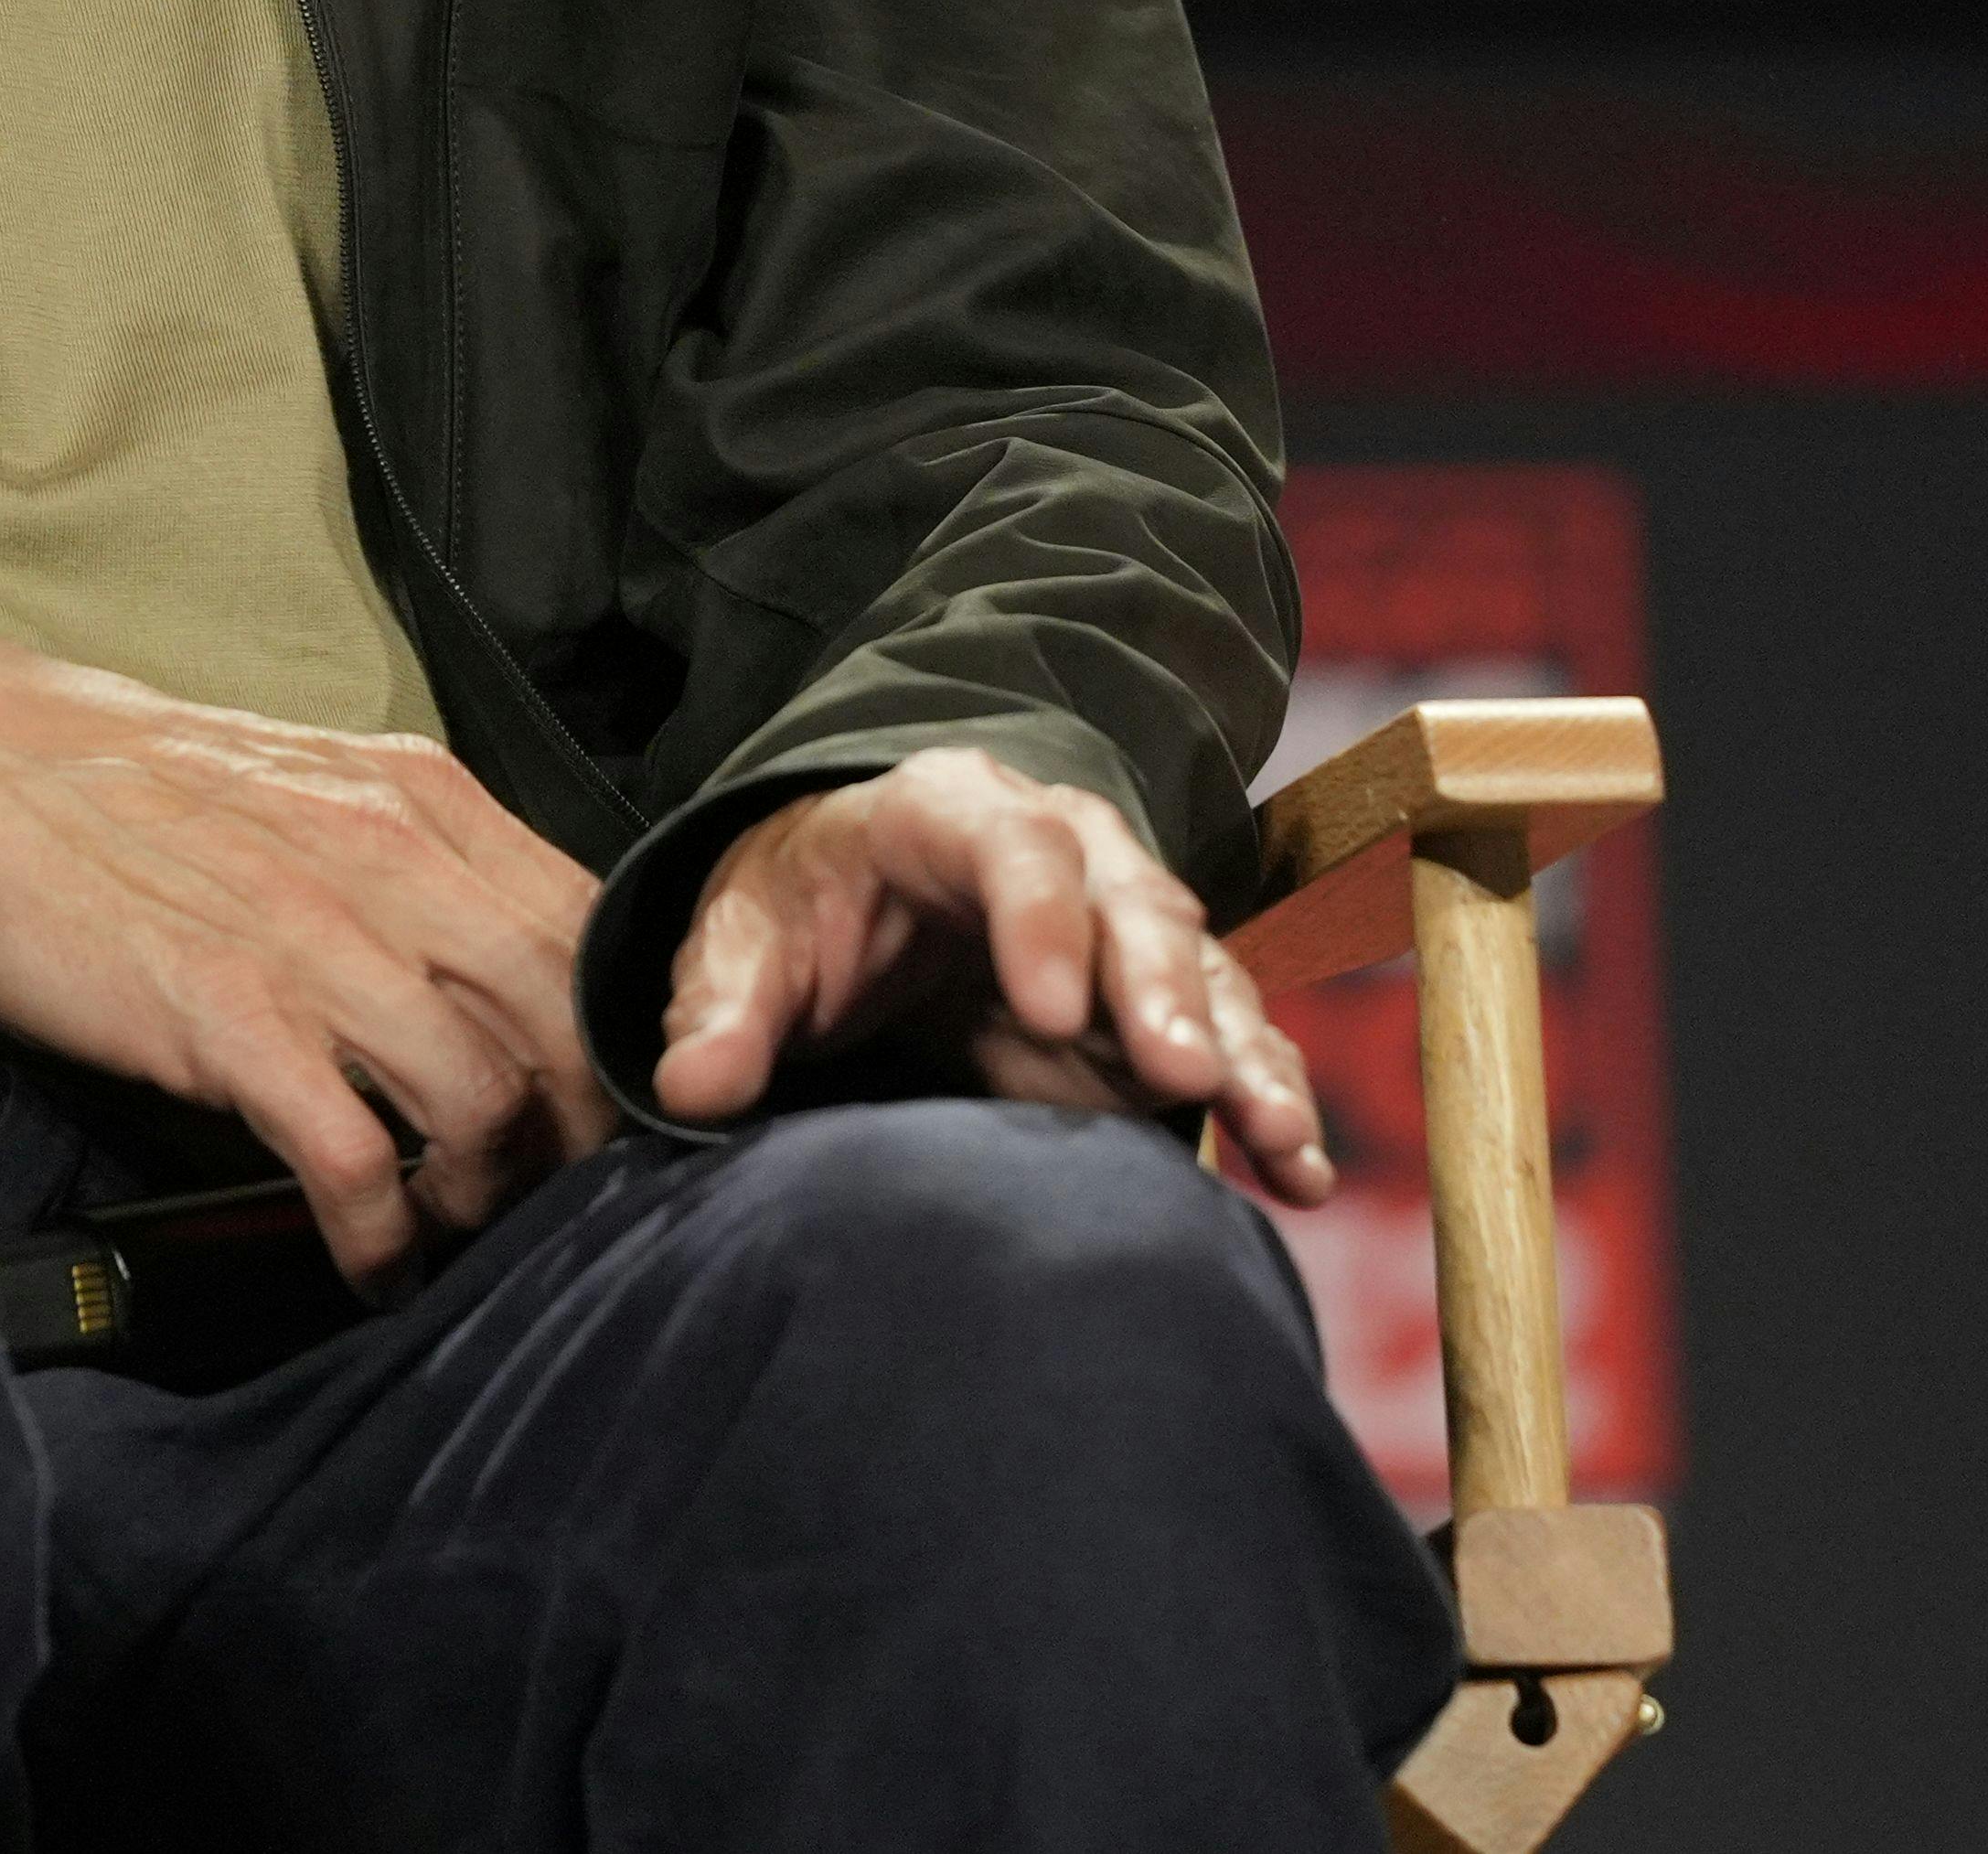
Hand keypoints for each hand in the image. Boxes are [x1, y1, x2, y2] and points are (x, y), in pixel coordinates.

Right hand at [0, 635, 614, 1283]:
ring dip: (485, 1197)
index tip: (614, 1107)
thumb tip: (505, 970)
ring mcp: (311, 942)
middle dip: (581, 1135)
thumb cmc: (128, 794)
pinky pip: (354, 1161)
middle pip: (563, 1024)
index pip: (592, 926)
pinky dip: (382, 1236)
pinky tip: (372, 1265)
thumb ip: (414, 863)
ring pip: (482, 1098)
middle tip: (556, 1198)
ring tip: (454, 1235)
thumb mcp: (310, 789)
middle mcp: (388, 860)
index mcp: (418, 799)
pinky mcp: (228, 1022)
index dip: (623, 1035)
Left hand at [656, 744, 1334, 1206]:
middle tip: (1184, 1076)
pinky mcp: (1154, 1003)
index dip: (1038, 920)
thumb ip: (722, 1011)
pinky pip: (1225, 1041)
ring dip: (1241, 1054)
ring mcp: (1118, 926)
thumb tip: (692, 1085)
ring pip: (1200, 973)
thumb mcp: (741, 944)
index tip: (1049, 1012)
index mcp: (946, 813)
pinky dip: (1265, 1099)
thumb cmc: (797, 914)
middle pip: (1131, 900)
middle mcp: (1062, 851)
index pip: (1009, 845)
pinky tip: (1294, 1176)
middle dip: (1161, 987)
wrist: (850, 908)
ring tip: (1276, 1142)